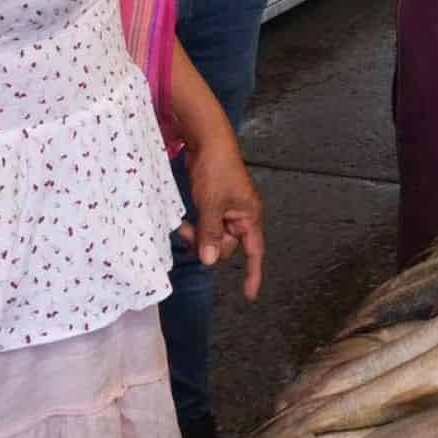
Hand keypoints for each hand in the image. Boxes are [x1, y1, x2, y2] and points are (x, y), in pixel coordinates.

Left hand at [178, 138, 264, 300]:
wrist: (209, 141)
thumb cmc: (217, 170)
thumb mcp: (212, 204)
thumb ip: (211, 233)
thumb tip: (210, 260)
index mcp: (249, 217)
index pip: (254, 251)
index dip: (252, 273)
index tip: (249, 295)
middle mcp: (241, 216)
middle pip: (228, 246)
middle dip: (208, 245)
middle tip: (186, 233)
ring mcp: (227, 211)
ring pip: (213, 237)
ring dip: (198, 236)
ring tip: (182, 226)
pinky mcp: (215, 205)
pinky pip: (207, 226)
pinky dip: (196, 227)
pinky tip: (185, 222)